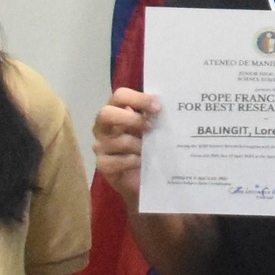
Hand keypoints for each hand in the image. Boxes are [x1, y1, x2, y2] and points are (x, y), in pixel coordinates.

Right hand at [91, 88, 158, 211]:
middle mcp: (104, 126)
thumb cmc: (148, 147)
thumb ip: (156, 116)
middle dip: (131, 119)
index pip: (120, 96)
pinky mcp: (102, 164)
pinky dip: (131, 161)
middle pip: (106, 113)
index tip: (158, 107)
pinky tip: (141, 162)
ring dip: (137, 145)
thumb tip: (173, 105)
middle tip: (151, 126)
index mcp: (117, 111)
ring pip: (116, 140)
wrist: (145, 178)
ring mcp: (100, 146)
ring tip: (150, 150)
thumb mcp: (153, 129)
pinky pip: (115, 161)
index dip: (138, 99)